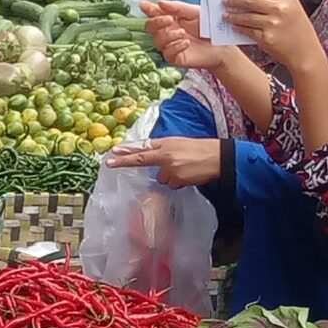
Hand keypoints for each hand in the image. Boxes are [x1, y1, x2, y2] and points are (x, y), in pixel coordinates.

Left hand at [104, 134, 220, 188]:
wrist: (217, 157)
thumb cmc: (199, 148)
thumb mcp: (178, 142)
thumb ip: (161, 147)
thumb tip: (146, 153)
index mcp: (166, 144)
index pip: (142, 147)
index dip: (127, 151)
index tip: (112, 152)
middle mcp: (166, 156)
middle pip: (142, 160)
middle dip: (125, 161)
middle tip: (109, 162)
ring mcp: (170, 169)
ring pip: (161, 177)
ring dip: (169, 175)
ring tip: (184, 168)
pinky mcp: (177, 180)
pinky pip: (171, 184)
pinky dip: (177, 181)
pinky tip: (188, 174)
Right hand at [138, 0, 230, 71]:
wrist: (221, 45)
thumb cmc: (209, 28)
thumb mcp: (194, 12)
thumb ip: (177, 7)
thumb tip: (159, 2)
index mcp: (170, 19)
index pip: (154, 13)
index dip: (148, 9)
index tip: (145, 5)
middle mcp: (167, 32)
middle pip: (150, 27)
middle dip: (157, 22)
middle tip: (169, 19)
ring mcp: (170, 45)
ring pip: (157, 41)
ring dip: (168, 35)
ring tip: (182, 33)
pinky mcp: (175, 58)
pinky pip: (167, 53)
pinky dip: (175, 46)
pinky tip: (186, 43)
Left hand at [221, 0, 325, 79]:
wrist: (306, 54)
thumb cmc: (299, 31)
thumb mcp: (293, 10)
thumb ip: (277, 1)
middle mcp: (280, 10)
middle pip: (251, 0)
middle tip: (226, 0)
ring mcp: (272, 24)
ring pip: (247, 16)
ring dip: (233, 14)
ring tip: (225, 14)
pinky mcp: (266, 38)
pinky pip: (248, 30)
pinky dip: (239, 27)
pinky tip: (234, 26)